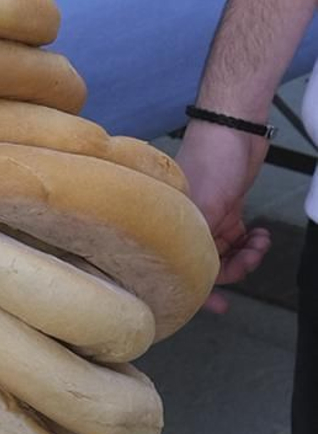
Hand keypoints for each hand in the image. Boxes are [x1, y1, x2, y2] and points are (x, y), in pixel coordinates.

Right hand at [176, 116, 270, 313]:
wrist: (235, 127)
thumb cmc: (212, 160)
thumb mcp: (203, 205)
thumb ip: (198, 240)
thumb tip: (199, 277)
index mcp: (173, 222)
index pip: (181, 265)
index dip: (200, 290)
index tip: (218, 306)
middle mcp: (188, 222)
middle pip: (207, 262)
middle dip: (232, 270)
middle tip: (248, 264)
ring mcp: (210, 216)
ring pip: (227, 252)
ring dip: (247, 255)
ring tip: (259, 244)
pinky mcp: (228, 208)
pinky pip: (239, 238)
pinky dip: (252, 242)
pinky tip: (260, 236)